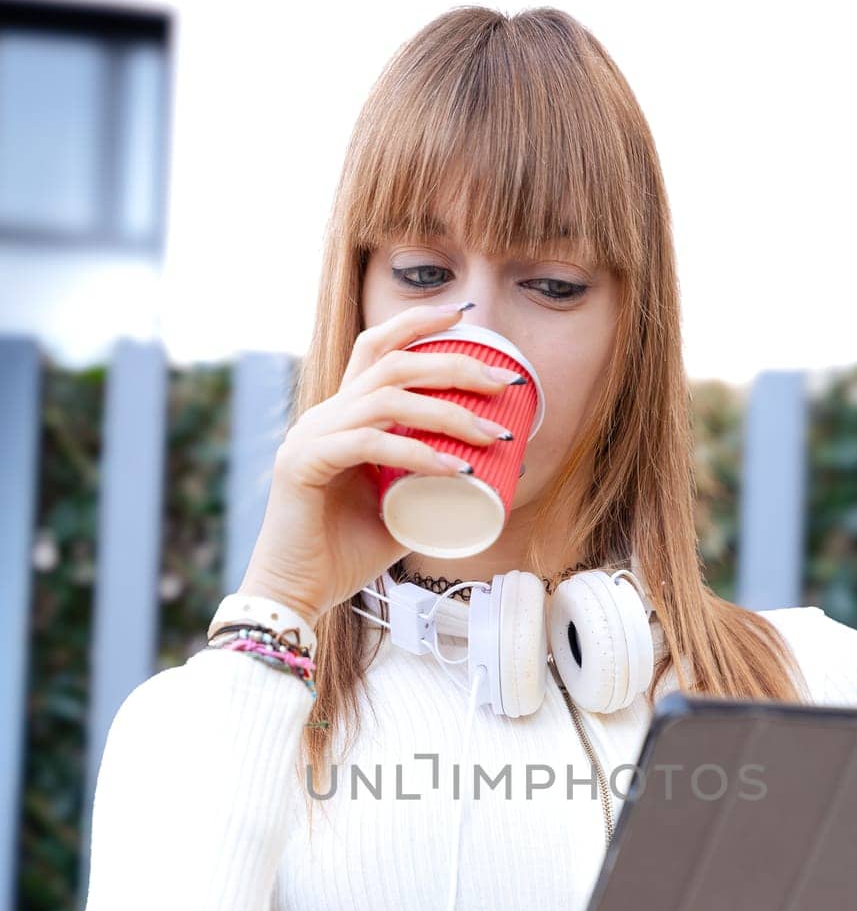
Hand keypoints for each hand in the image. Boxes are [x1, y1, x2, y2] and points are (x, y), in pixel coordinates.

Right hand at [240, 301, 520, 625]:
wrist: (297, 593)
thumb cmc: (344, 555)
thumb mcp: (400, 512)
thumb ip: (428, 488)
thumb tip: (487, 476)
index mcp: (342, 417)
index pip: (376, 348)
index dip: (418, 323)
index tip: (466, 317)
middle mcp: (324, 416)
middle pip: (393, 364)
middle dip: (454, 364)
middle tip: (504, 384)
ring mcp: (311, 437)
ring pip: (387, 400)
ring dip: (448, 412)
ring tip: (492, 434)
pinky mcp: (303, 466)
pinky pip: (369, 446)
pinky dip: (419, 454)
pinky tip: (456, 469)